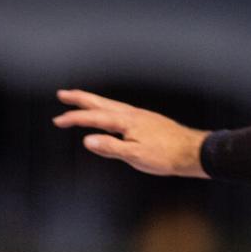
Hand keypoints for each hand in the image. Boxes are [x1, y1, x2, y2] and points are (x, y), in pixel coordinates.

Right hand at [53, 89, 207, 177]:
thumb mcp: (136, 156)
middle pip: (100, 103)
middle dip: (80, 99)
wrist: (193, 152)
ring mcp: (140, 116)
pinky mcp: (147, 121)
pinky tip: (110, 117)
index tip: (58, 121)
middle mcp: (131, 114)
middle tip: (62, 94)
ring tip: (81, 101)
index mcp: (126, 121)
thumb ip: (111, 148)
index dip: (74, 119)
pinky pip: (120, 111)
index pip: (94, 117)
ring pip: (111, 105)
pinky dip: (108, 109)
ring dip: (93, 103)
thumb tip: (87, 141)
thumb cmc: (167, 156)